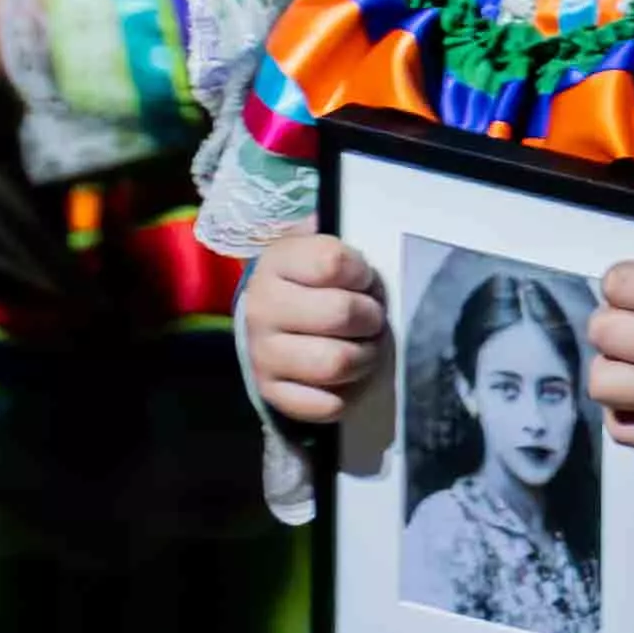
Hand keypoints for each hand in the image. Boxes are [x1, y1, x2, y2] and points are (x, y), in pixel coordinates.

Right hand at [238, 228, 387, 431]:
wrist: (273, 317)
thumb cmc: (316, 281)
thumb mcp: (323, 249)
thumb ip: (337, 243)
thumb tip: (335, 227)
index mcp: (277, 263)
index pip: (334, 263)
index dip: (362, 272)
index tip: (361, 278)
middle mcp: (261, 308)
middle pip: (342, 315)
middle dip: (371, 317)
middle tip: (370, 317)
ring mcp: (262, 353)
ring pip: (336, 363)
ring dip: (364, 357)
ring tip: (362, 346)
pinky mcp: (270, 392)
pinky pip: (321, 405)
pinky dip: (343, 397)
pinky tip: (343, 379)